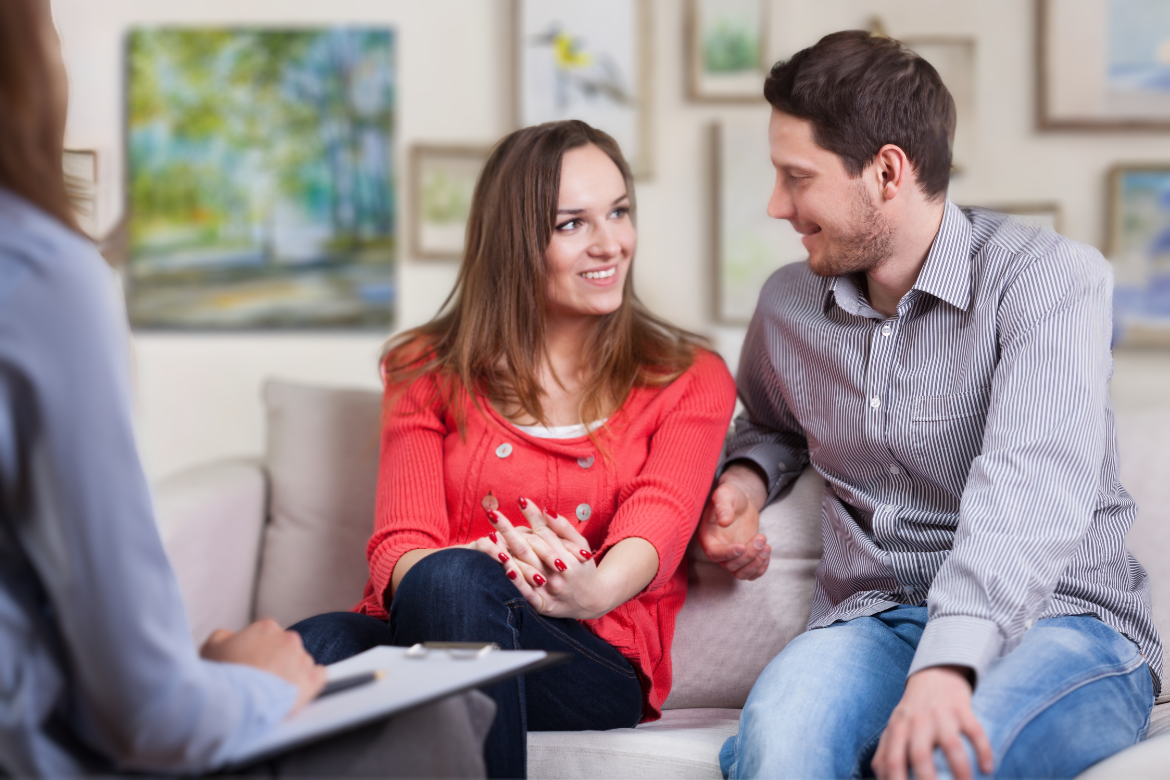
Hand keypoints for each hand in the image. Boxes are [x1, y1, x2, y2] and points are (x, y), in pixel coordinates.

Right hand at [200, 619, 326, 713]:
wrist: (234, 702)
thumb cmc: (221, 676)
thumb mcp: (211, 647)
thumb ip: (225, 636)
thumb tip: (231, 637)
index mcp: (266, 627)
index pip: (266, 635)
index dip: (256, 651)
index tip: (250, 663)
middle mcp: (288, 639)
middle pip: (284, 648)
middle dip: (274, 661)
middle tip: (259, 678)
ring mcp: (302, 659)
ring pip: (300, 662)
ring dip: (289, 673)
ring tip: (272, 690)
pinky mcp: (312, 680)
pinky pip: (319, 676)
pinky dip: (309, 682)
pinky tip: (296, 690)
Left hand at [486, 500, 604, 618]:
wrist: (595, 602)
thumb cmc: (585, 568)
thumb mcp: (581, 544)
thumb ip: (564, 528)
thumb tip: (545, 510)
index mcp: (569, 557)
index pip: (544, 533)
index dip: (531, 516)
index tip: (518, 500)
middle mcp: (559, 573)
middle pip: (529, 547)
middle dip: (508, 530)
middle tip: (492, 514)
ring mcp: (551, 591)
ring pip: (525, 569)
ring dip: (506, 553)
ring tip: (489, 538)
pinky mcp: (544, 605)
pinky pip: (527, 594)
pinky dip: (517, 582)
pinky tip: (505, 569)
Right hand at [698, 464, 770, 579]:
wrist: (741, 501)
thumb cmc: (730, 495)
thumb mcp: (725, 494)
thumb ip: (722, 505)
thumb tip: (724, 520)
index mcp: (708, 536)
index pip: (714, 553)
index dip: (727, 553)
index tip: (742, 546)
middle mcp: (718, 550)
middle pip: (731, 565)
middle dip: (749, 555)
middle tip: (761, 538)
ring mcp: (731, 556)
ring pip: (741, 573)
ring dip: (756, 564)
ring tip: (766, 547)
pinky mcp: (744, 557)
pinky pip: (751, 573)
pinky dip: (760, 569)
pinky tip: (767, 554)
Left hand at [872, 666, 993, 779]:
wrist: (933, 675)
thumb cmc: (912, 712)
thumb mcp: (894, 728)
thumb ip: (884, 753)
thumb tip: (880, 779)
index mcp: (898, 729)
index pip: (892, 761)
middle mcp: (917, 722)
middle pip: (920, 755)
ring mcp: (941, 715)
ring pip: (950, 745)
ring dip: (960, 770)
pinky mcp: (962, 709)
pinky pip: (975, 730)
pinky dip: (983, 750)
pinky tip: (987, 768)